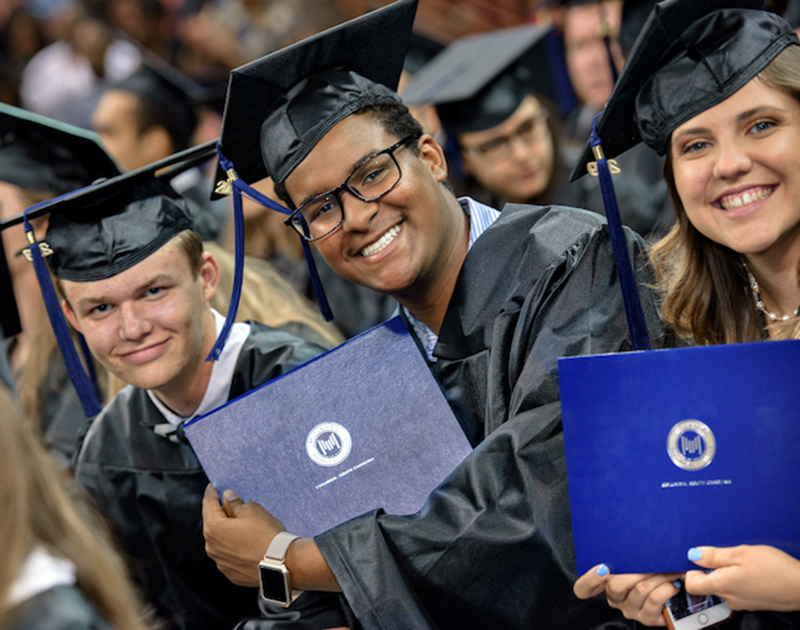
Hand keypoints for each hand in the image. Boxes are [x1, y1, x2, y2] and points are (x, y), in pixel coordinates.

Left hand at [202, 484, 284, 586]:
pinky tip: (247, 543)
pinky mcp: (231, 573)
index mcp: (213, 528)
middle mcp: (211, 547)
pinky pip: (229, 556)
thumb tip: (227, 498)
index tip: (213, 486)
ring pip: (220, 541)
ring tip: (242, 525)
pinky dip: (234, 548)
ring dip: (227, 532)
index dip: (212, 492)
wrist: (281, 564)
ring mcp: (220, 562)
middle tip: (229, 503)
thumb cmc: (266, 535)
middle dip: (220, 513)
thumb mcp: (252, 510)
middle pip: (212, 524)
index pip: (208, 504)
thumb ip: (236, 503)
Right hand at [574, 564, 681, 625]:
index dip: (589, 580)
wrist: (676, 586)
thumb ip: (625, 555)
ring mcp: (629, 609)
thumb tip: (626, 539)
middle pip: (615, 585)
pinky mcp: (646, 618)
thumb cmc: (652, 568)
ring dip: (658, 576)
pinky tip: (671, 584)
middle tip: (652, 562)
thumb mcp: (635, 559)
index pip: (583, 588)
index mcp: (605, 583)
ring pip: (639, 590)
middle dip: (638, 571)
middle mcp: (614, 598)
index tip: (602, 569)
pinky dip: (666, 588)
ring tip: (668, 571)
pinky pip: (654, 600)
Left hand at [685, 545, 799, 610]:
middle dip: (710, 568)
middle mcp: (729, 598)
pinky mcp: (752, 602)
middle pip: (706, 584)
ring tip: (742, 561)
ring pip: (723, 585)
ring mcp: (741, 602)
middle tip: (724, 555)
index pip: (691, 584)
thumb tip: (693, 555)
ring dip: (726, 572)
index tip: (696, 558)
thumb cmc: (776, 569)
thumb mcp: (741, 553)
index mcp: (722, 585)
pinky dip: (738, 579)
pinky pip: (736, 589)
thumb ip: (714, 555)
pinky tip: (751, 570)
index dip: (691, 570)